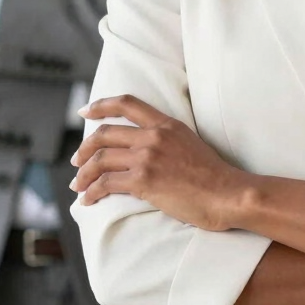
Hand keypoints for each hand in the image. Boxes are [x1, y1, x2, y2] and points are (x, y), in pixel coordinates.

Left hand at [71, 94, 246, 230]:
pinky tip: (88, 199)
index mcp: (167, 124)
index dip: (101, 105)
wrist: (227, 194)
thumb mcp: (190, 144)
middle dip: (85, 148)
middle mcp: (155, 136)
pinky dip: (92, 191)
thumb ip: (167, 141)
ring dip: (83, 173)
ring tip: (78, 185)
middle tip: (77, 160)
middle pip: (106, 133)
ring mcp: (148, 157)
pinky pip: (106, 183)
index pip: (128, 104)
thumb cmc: (213, 176)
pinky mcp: (144, 180)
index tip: (85, 111)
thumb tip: (145, 151)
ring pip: (101, 159)